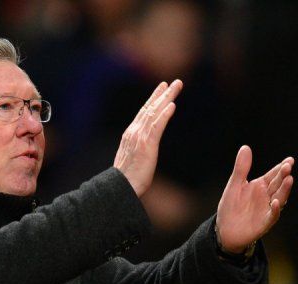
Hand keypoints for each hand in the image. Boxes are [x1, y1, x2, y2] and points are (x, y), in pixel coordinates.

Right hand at [114, 80, 182, 196]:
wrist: (121, 187)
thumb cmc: (127, 178)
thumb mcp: (132, 159)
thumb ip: (137, 149)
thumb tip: (143, 149)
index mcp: (130, 135)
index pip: (143, 113)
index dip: (153, 99)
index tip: (161, 89)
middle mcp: (134, 132)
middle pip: (150, 108)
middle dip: (162, 94)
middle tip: (174, 82)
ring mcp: (140, 138)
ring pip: (154, 113)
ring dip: (166, 98)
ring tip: (176, 86)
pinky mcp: (147, 145)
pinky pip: (157, 127)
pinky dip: (164, 115)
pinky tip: (172, 105)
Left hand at [216, 146, 293, 252]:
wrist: (225, 229)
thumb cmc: (231, 206)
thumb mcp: (235, 184)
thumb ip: (241, 168)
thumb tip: (245, 147)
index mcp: (260, 186)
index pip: (273, 175)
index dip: (281, 167)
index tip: (289, 160)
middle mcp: (266, 196)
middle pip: (277, 184)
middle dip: (283, 175)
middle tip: (288, 166)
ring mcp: (266, 209)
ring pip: (279, 198)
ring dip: (284, 190)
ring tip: (289, 179)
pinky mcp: (264, 222)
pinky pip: (272, 215)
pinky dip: (275, 209)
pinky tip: (276, 202)